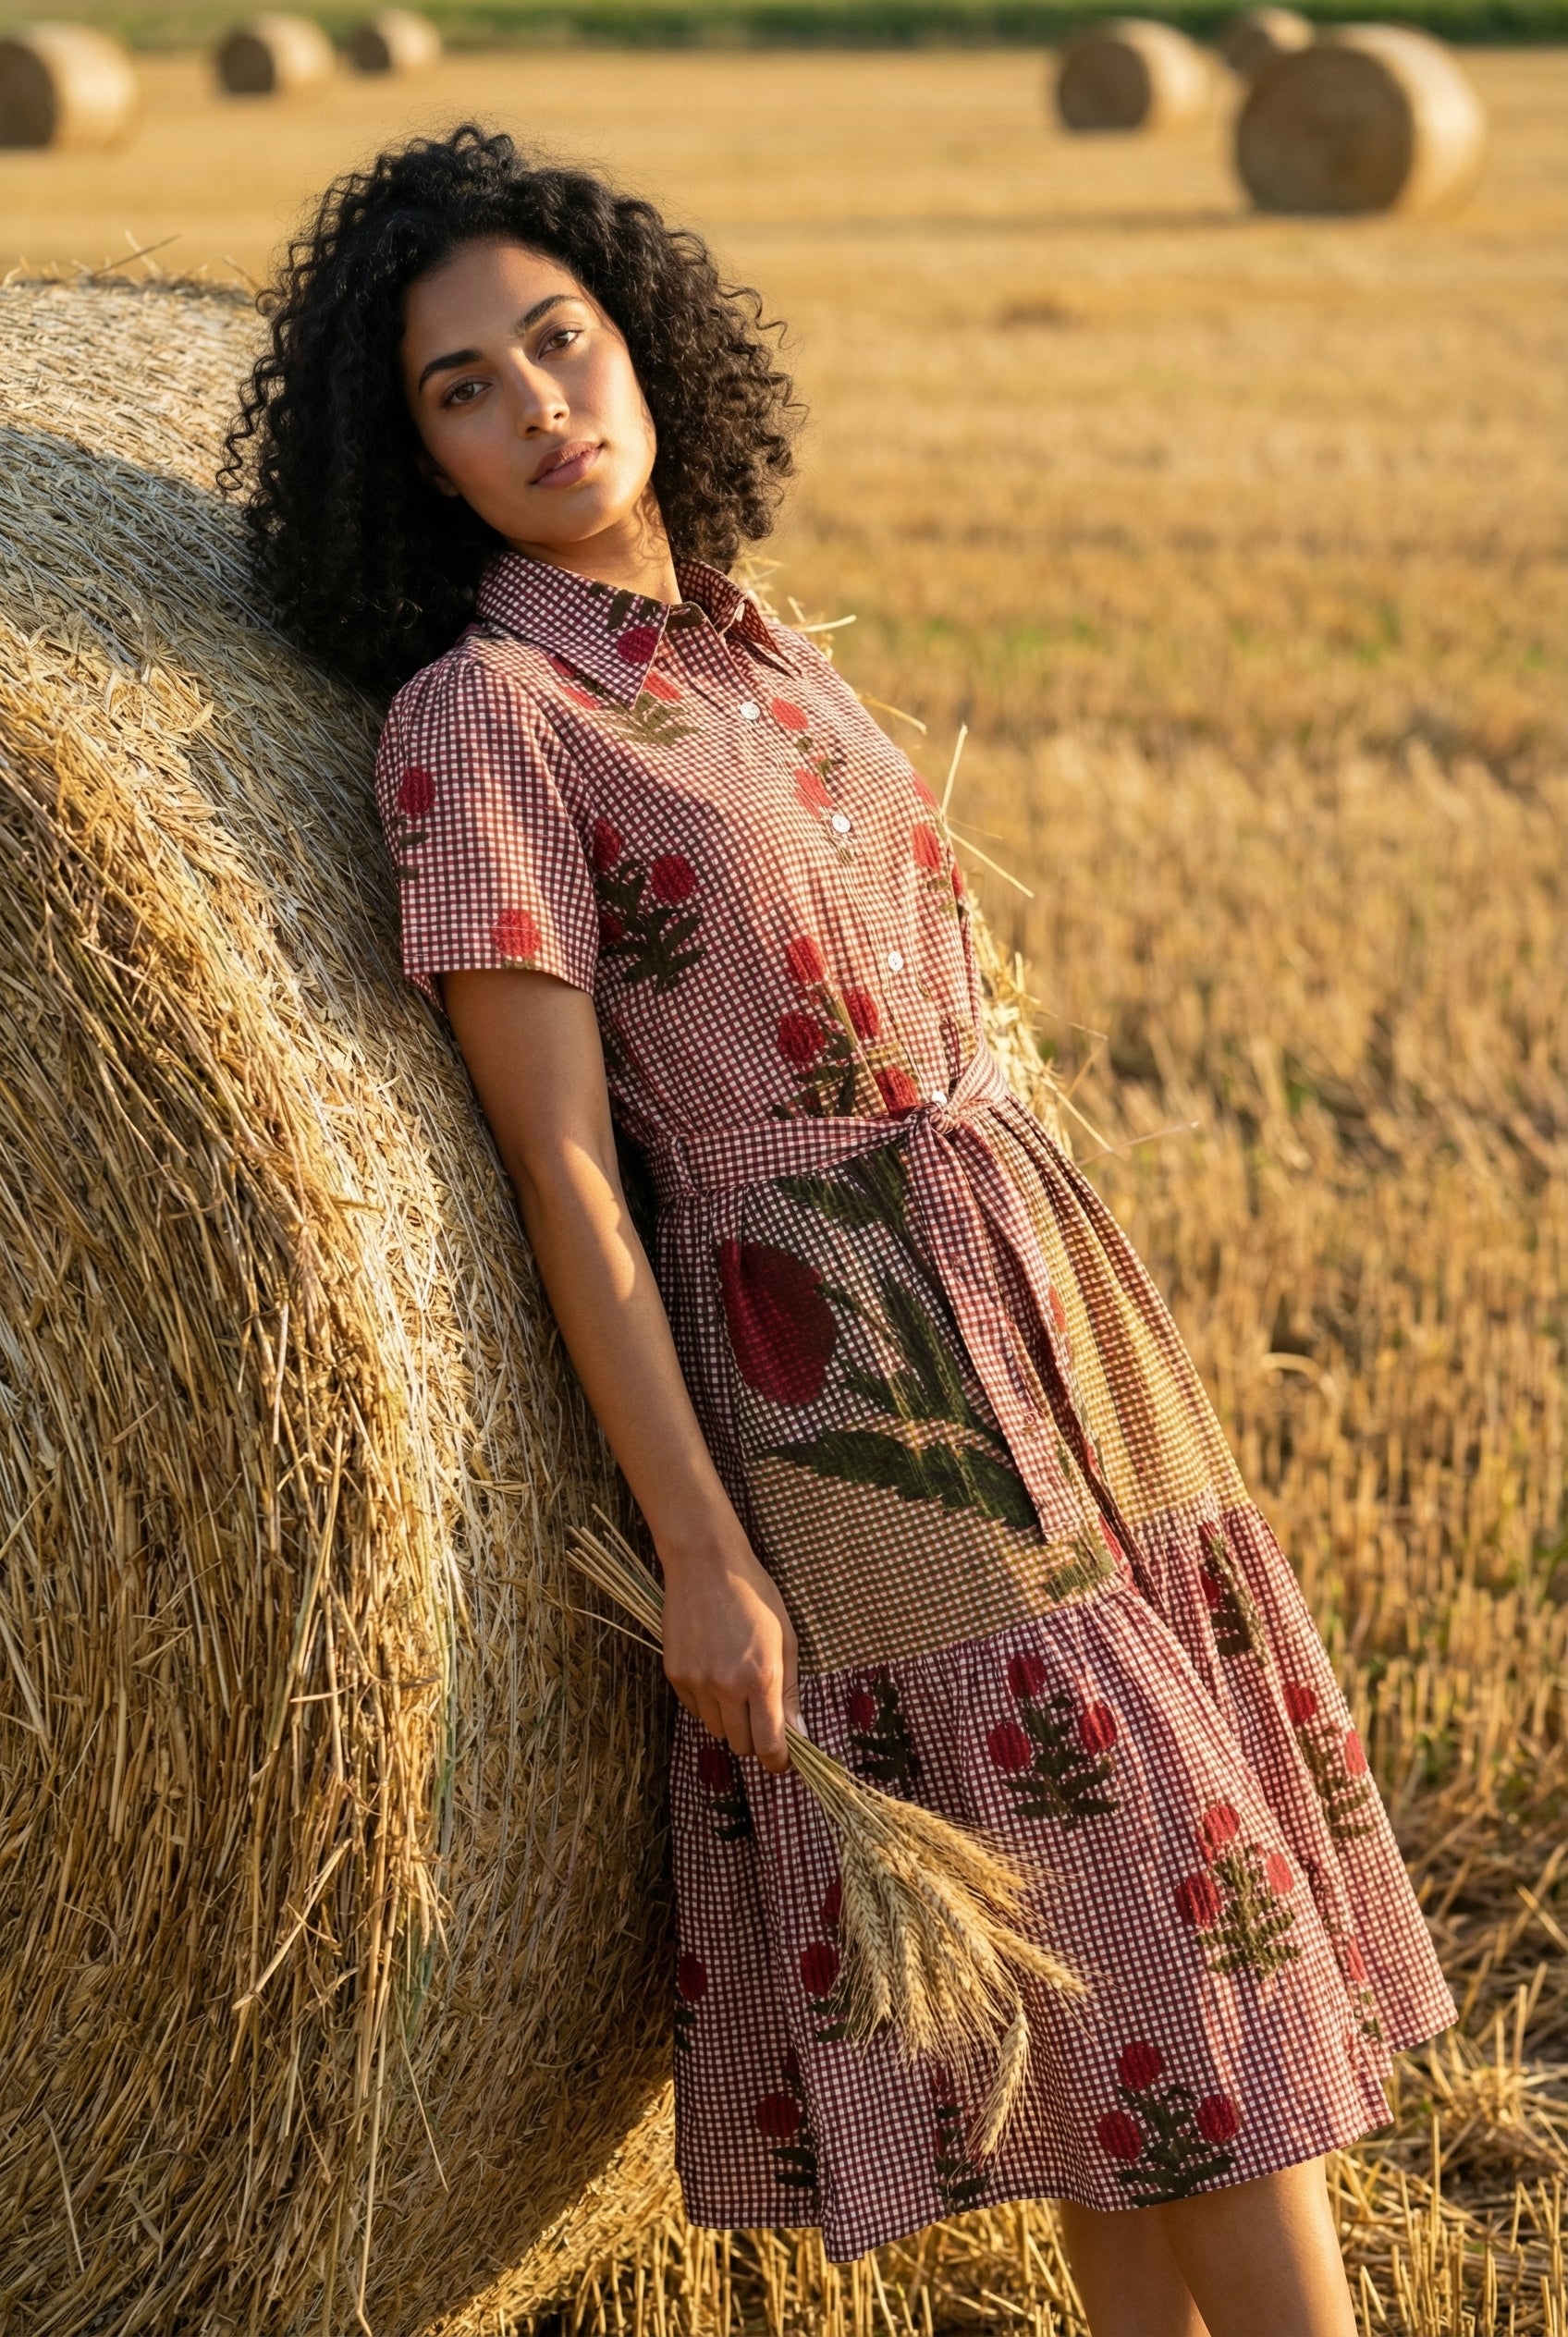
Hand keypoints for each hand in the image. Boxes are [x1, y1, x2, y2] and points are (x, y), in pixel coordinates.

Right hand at [660, 1515, 799, 1773]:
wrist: (706, 1563)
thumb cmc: (754, 1596)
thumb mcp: (785, 1638)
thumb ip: (790, 1691)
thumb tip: (799, 1734)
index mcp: (761, 1677)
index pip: (769, 1746)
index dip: (778, 1760)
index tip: (782, 1759)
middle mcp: (727, 1686)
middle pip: (741, 1745)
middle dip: (755, 1739)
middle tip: (762, 1716)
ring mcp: (697, 1681)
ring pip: (716, 1730)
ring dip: (731, 1721)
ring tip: (737, 1686)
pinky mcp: (675, 1674)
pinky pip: (695, 1710)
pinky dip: (708, 1704)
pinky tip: (715, 1673)